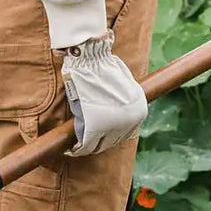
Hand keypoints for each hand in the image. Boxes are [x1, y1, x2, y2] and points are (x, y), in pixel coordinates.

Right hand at [58, 30, 146, 156]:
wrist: (91, 60)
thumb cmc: (103, 67)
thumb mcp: (124, 85)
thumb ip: (124, 102)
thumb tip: (116, 112)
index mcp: (139, 111)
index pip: (124, 132)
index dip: (109, 136)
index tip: (98, 139)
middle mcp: (130, 122)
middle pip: (112, 141)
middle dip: (98, 144)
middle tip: (85, 145)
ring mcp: (113, 126)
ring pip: (99, 145)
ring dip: (87, 147)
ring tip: (76, 148)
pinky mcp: (95, 127)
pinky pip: (85, 144)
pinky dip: (77, 149)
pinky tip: (70, 150)